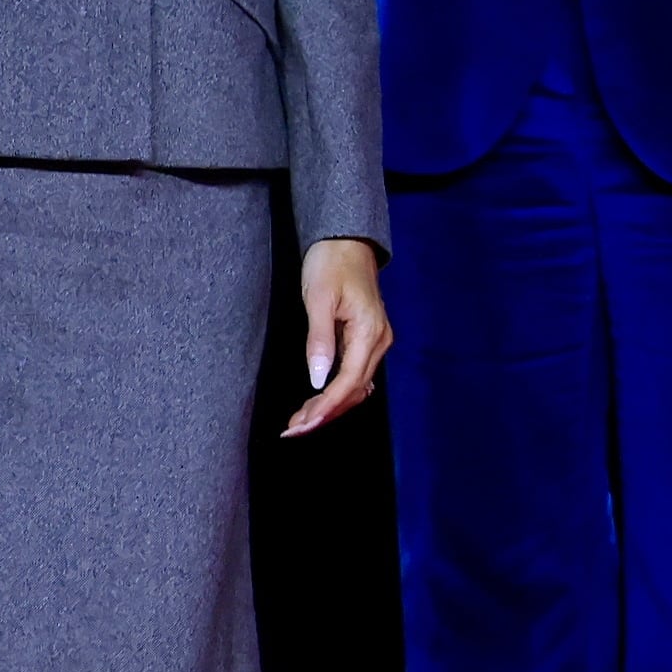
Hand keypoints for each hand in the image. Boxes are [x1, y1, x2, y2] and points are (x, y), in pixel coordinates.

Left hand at [285, 238, 391, 435]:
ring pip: (355, 386)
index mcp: (369, 333)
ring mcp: (375, 341)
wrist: (345, 242)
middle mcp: (378, 342)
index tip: (302, 424)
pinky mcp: (367, 339)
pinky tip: (318, 401)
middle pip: (354, 391)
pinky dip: (337, 392)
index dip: (325, 407)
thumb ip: (319, 339)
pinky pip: (355, 374)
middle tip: (293, 429)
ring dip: (330, 406)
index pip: (348, 382)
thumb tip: (318, 379)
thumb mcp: (319, 299)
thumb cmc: (330, 264)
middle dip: (324, 414)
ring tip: (300, 421)